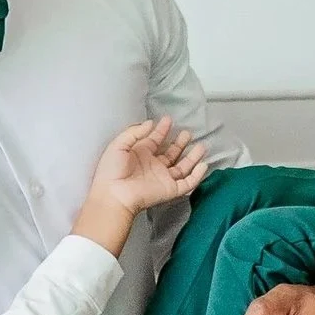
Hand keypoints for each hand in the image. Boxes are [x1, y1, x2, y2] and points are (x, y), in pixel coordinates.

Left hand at [90, 116, 208, 215]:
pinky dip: (197, 175)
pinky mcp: (170, 189)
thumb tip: (149, 123)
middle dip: (179, 143)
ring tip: (201, 145)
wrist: (114, 194)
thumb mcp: (118, 144)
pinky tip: (203, 164)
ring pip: (182, 167)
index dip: (162, 130)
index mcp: (140, 155)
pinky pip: (188, 183)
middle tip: (187, 133)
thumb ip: (134, 132)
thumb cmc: (111, 171)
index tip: (168, 120)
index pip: (155, 140)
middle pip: (170, 153)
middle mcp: (153, 166)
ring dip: (192, 157)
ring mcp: (162, 178)